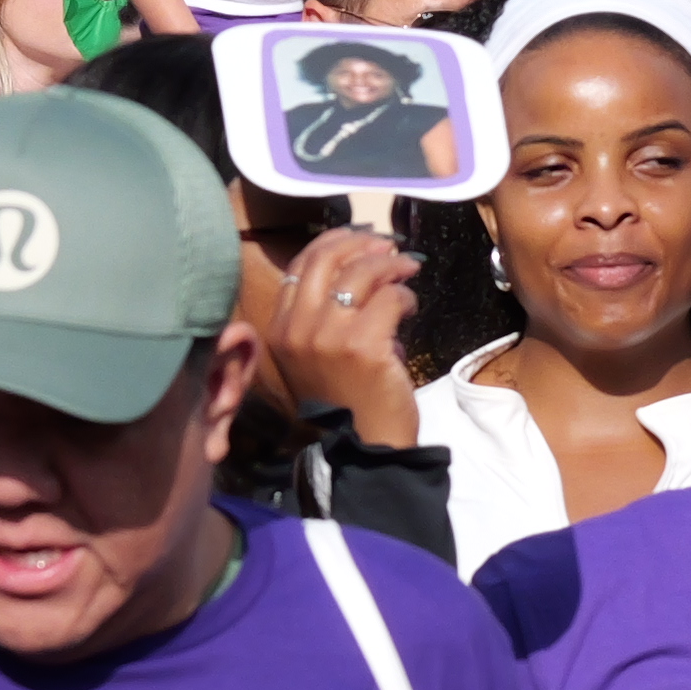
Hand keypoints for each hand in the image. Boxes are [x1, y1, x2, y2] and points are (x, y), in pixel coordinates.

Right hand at [262, 227, 423, 446]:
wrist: (362, 449)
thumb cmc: (344, 403)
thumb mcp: (316, 355)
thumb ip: (323, 315)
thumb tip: (360, 267)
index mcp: (279, 330)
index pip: (300, 267)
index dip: (333, 244)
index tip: (360, 240)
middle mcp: (297, 329)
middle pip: (327, 259)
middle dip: (362, 245)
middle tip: (389, 248)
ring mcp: (328, 336)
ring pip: (362, 273)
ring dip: (391, 266)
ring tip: (408, 273)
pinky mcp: (363, 345)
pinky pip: (390, 298)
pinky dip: (406, 295)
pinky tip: (411, 306)